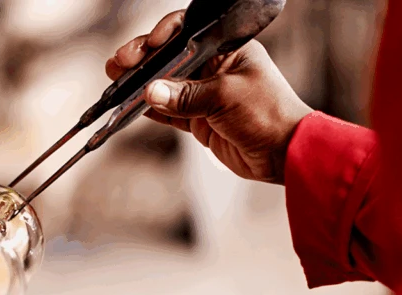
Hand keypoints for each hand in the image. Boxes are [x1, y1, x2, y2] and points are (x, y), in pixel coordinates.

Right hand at [107, 10, 312, 183]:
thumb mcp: (225, 97)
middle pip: (170, 59)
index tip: (145, 48)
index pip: (187, 35)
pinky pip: (169, 112)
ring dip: (141, 84)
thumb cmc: (269, 114)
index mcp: (226, 49)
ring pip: (166, 85)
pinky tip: (131, 107)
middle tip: (118, 65)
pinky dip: (150, 111)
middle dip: (143, 60)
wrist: (286, 153)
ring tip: (115, 83)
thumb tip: (151, 92)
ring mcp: (205, 95)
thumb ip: (186, 96)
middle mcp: (214, 68)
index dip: (162, 37)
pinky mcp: (201, 120)